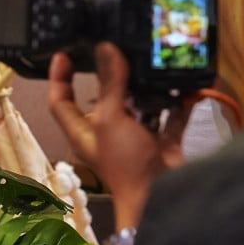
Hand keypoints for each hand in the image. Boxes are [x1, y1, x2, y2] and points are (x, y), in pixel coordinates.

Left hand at [47, 42, 187, 226]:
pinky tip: (184, 85)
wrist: (161, 196)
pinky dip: (176, 102)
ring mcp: (135, 136)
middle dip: (112, 75)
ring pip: (138, 104)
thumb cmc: (124, 164)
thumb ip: (110, 84)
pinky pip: (169, 115)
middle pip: (104, 97)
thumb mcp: (110, 119)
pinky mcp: (161, 141)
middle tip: (117, 48)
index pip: (61, 101)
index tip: (64, 55)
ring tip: (151, 60)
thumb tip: (105, 49)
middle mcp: (106, 132)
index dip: (59, 78)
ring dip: (146, 87)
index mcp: (83, 130)